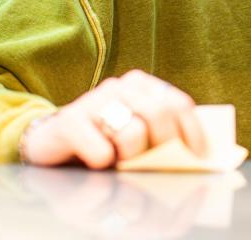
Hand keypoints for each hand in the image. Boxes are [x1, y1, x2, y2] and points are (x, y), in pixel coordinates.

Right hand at [20, 70, 205, 168]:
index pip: (178, 104)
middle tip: (158, 166)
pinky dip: (104, 163)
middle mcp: (119, 87)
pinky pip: (101, 151)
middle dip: (166, 146)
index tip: (198, 157)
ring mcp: (93, 100)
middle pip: (160, 114)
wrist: (52, 143)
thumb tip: (195, 157)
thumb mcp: (137, 135)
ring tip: (123, 163)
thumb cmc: (104, 142)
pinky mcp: (70, 121)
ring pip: (133, 132)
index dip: (192, 132)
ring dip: (133, 157)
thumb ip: (162, 137)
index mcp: (142, 85)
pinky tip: (98, 163)